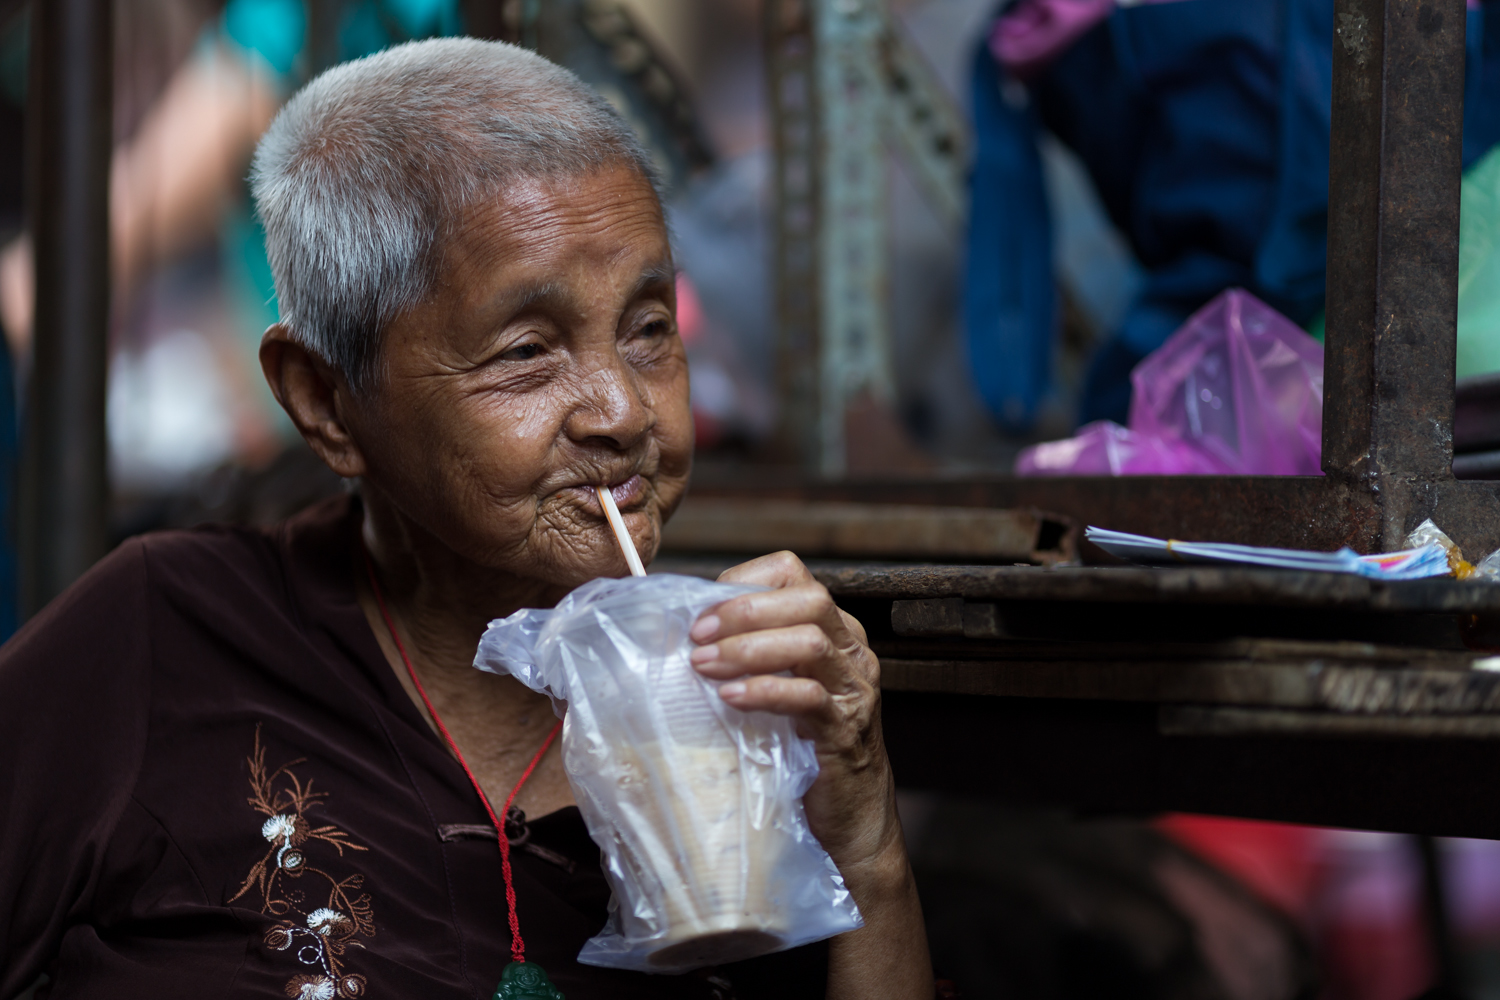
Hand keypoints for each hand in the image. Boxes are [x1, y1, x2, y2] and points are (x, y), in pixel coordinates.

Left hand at [688, 550, 897, 868]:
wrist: (850, 817)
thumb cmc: (801, 747)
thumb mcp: (777, 687)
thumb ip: (749, 654)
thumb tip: (679, 631)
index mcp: (833, 629)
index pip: (794, 573)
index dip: (745, 580)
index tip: (702, 607)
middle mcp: (851, 651)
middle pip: (809, 600)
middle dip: (745, 611)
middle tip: (697, 635)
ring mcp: (854, 689)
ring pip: (810, 642)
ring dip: (749, 649)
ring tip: (704, 666)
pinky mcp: (846, 729)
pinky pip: (809, 697)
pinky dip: (765, 691)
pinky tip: (731, 699)